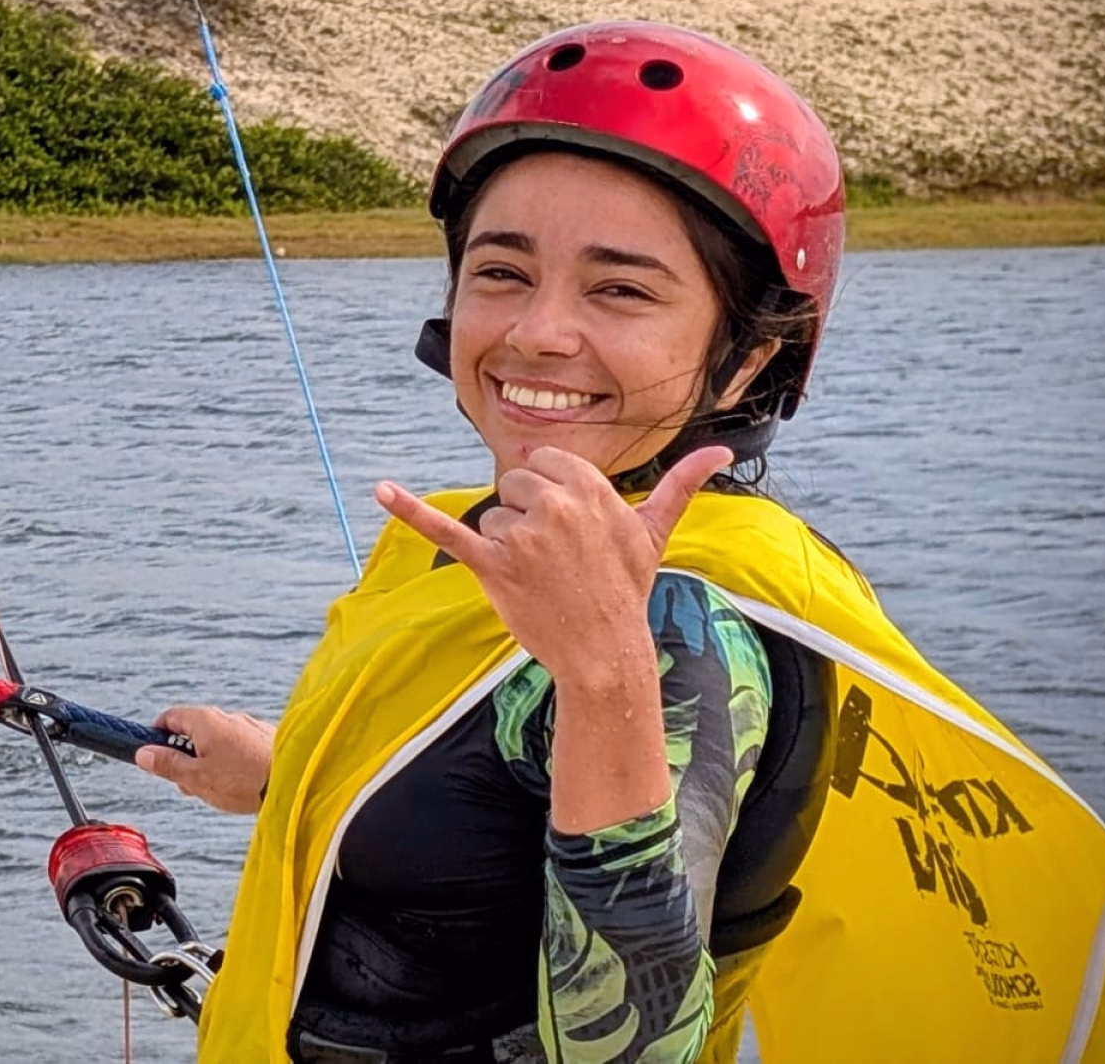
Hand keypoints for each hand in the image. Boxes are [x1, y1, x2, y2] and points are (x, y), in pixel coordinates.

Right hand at [134, 705, 274, 813]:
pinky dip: (232, 763)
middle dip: (185, 757)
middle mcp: (227, 716)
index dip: (156, 736)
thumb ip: (168, 765)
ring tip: (216, 790)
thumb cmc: (244, 781)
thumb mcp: (196, 778)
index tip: (153, 755)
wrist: (295, 782)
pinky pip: (239, 747)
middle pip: (194, 731)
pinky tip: (240, 785)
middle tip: (188, 784)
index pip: (170, 717)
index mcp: (205, 720)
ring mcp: (249, 726)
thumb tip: (144, 754)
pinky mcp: (266, 739)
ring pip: (217, 741)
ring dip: (208, 762)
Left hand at [373, 446, 730, 685]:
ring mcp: (523, 535)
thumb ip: (683, 484)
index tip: (571, 531)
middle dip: (528, 517)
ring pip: (493, 514)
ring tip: (539, 577)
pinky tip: (381, 491)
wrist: (606, 654)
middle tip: (556, 560)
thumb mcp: (655, 532)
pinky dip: (409, 511)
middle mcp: (557, 505)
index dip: (553, 496)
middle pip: (516, 484)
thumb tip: (724, 450)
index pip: (546, 463)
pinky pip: (444, 529)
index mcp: (591, 488)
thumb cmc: (626, 590)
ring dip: (508, 544)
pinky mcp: (491, 565)